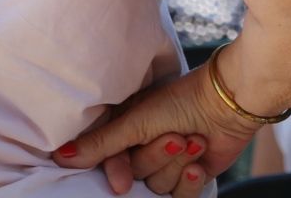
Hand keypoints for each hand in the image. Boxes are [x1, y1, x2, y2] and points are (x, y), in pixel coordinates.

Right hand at [57, 65, 258, 194]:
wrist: (230, 101)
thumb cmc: (182, 100)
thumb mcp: (136, 120)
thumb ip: (101, 143)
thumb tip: (60, 156)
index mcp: (128, 131)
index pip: (111, 164)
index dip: (118, 173)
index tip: (124, 181)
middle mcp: (146, 148)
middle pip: (137, 176)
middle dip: (157, 158)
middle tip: (177, 137)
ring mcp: (169, 163)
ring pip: (159, 187)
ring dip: (177, 164)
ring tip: (195, 141)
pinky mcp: (191, 175)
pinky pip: (181, 195)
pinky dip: (190, 180)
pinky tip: (198, 163)